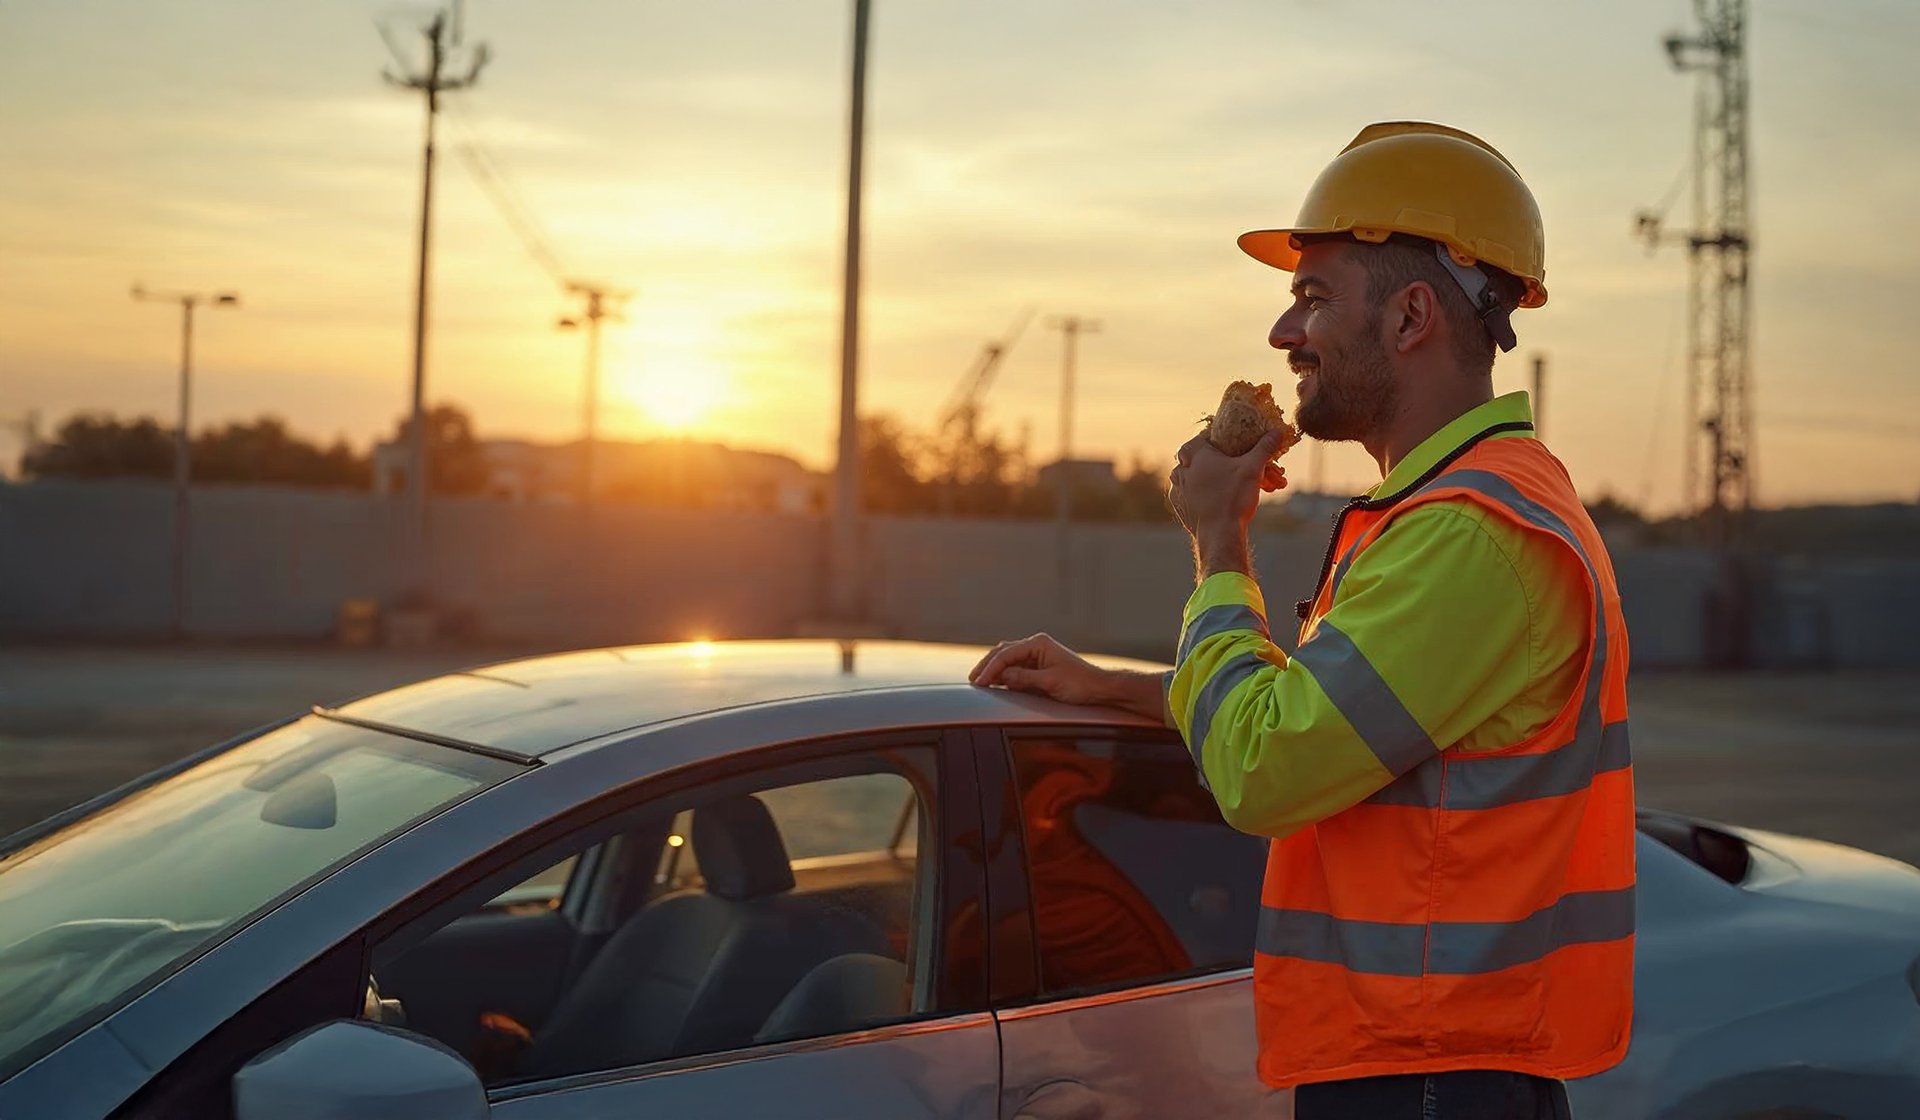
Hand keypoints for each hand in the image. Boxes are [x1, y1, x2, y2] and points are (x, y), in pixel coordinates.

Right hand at [968, 633, 1112, 705]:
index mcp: (1038, 643)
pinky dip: (1004, 676)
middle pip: (1003, 653)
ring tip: (980, 682)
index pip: (1006, 653)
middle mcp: (1036, 646)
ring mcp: (1036, 656)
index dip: (990, 668)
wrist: (1099, 688)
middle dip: (987, 666)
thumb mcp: (1049, 682)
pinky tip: (995, 684)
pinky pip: (1015, 669)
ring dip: (994, 671)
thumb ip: (1023, 678)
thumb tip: (1001, 676)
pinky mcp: (1038, 667)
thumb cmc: (1079, 683)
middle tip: (973, 680)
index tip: (979, 682)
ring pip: (1007, 660)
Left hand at [1167, 428, 1288, 537]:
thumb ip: (1264, 448)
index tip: (1229, 443)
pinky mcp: (1179, 506)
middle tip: (1227, 464)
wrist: (1219, 534)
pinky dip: (1199, 493)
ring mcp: (1177, 489)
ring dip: (1203, 477)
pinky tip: (1213, 497)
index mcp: (1195, 454)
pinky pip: (1187, 494)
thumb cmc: (1234, 498)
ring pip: (1189, 476)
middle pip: (1195, 457)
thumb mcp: (1253, 468)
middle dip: (1211, 459)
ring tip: (1221, 482)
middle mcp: (1182, 470)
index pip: (1203, 436)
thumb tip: (1277, 432)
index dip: (1217, 438)